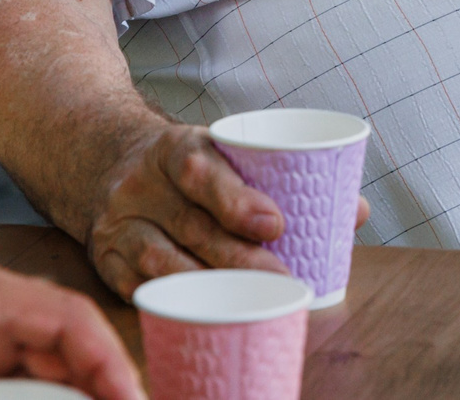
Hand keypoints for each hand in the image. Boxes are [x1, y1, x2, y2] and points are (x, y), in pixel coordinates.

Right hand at [81, 118, 287, 299]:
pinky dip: (168, 300)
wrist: (111, 164)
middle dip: (238, 257)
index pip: (199, 169)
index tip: (275, 223)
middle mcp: (140, 184)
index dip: (236, 199)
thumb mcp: (222, 152)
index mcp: (174, 148)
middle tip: (282, 277)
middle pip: (190, 225)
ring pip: (158, 259)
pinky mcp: (105, 258)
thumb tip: (354, 212)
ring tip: (248, 300)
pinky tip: (200, 311)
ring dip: (205, 284)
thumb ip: (286, 179)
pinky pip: (133, 285)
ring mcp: (118, 223)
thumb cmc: (188, 168)